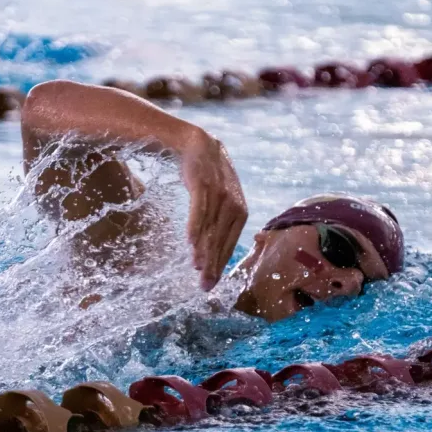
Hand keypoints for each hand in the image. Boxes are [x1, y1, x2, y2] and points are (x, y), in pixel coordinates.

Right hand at [180, 131, 247, 290]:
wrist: (198, 144)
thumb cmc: (207, 176)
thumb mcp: (220, 199)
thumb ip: (220, 222)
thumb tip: (212, 249)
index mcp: (240, 211)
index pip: (230, 243)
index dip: (221, 264)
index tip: (212, 283)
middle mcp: (233, 204)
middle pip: (221, 240)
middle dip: (213, 265)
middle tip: (204, 286)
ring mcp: (218, 194)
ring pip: (210, 229)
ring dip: (204, 250)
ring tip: (197, 269)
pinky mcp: (203, 185)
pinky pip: (198, 210)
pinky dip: (195, 227)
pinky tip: (190, 243)